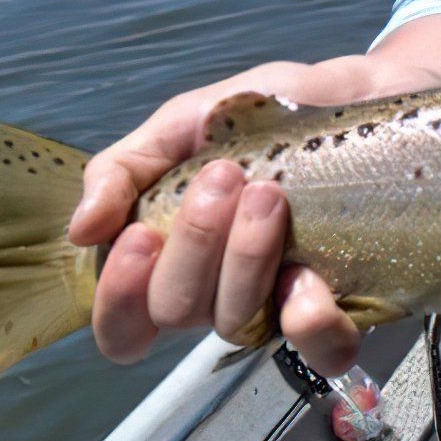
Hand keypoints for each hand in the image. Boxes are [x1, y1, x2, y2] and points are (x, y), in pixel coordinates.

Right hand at [68, 59, 369, 376]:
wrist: (358, 92)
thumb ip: (123, 169)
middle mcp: (219, 293)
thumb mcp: (182, 122)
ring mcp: (278, 304)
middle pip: (178, 313)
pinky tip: (307, 278)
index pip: (123, 326)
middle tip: (224, 176)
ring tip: (269, 194)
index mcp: (171, 261)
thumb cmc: (265, 115)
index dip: (119, 299)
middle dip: (195, 243)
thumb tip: (82, 231)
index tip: (140, 235)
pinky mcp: (342, 305)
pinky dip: (309, 323)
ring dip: (245, 259)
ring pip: (239, 323)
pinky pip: (321, 348)